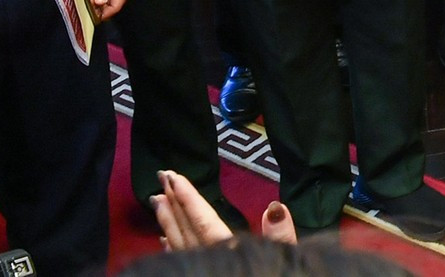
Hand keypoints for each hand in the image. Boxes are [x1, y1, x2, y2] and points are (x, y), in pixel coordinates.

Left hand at [152, 169, 295, 248]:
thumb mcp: (287, 260)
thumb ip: (281, 236)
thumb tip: (274, 205)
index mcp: (230, 252)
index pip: (205, 221)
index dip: (189, 199)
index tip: (174, 177)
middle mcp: (210, 261)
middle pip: (186, 231)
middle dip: (173, 203)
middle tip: (159, 178)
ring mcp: (200, 271)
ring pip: (179, 245)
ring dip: (167, 222)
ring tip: (156, 200)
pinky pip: (179, 261)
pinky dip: (171, 247)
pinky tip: (163, 240)